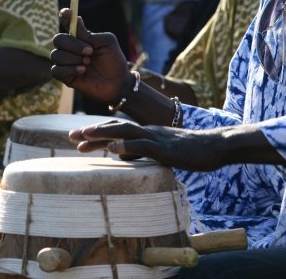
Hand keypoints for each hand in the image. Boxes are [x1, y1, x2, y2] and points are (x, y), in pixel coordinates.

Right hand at [51, 9, 129, 103]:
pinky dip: (70, 69)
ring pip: (56, 55)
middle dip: (72, 44)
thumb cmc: (114, 60)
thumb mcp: (106, 42)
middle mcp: (70, 48)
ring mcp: (66, 62)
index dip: (64, 17)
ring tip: (88, 63)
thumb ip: (89, 34)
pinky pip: (56, 70)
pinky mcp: (66, 77)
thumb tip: (75, 18)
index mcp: (80, 37)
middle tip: (90, 52)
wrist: (119, 82)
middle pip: (57, 39)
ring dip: (73, 58)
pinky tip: (83, 71)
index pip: (66, 24)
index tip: (65, 13)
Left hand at [70, 120, 224, 171]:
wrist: (215, 147)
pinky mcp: (165, 148)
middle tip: (70, 136)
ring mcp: (155, 138)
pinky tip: (113, 150)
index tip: (77, 139)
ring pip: (124, 132)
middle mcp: (147, 131)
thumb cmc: (191, 152)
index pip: (116, 130)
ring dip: (103, 133)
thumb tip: (121, 157)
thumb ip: (141, 153)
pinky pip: (143, 146)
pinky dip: (127, 147)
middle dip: (91, 132)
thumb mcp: (161, 153)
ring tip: (84, 136)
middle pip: (114, 127)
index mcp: (145, 133)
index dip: (96, 133)